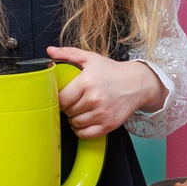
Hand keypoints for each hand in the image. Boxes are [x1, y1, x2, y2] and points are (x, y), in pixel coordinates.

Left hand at [47, 46, 164, 135]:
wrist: (137, 84)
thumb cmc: (112, 71)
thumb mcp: (91, 58)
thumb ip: (69, 54)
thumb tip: (50, 51)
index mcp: (87, 82)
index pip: (62, 99)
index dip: (59, 99)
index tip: (62, 97)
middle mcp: (95, 99)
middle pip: (68, 112)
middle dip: (68, 108)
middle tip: (74, 101)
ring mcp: (102, 114)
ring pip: (75, 123)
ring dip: (74, 119)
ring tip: (80, 110)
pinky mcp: (109, 125)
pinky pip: (86, 134)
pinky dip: (81, 130)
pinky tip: (84, 121)